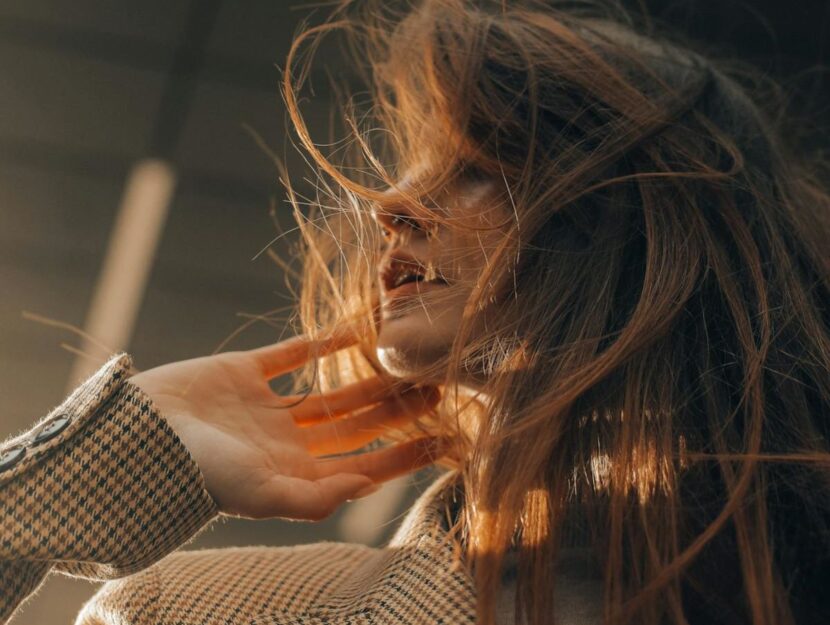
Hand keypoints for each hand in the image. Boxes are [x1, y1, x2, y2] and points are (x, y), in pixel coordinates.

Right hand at [128, 331, 439, 520]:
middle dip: (397, 410)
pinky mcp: (244, 372)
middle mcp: (287, 442)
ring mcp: (266, 407)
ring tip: (409, 361)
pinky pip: (292, 354)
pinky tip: (355, 330)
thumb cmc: (197, 473)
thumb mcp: (260, 494)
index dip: (405, 452)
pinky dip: (321, 342)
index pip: (364, 464)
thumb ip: (314, 498)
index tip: (446, 437)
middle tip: (441, 387)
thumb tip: (365, 489)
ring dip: (369, 378)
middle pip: (356, 425)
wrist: (134, 435)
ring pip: (331, 391)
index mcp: (295, 474)